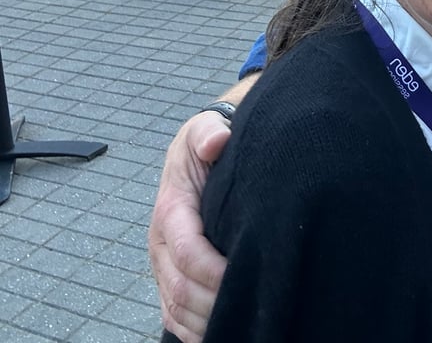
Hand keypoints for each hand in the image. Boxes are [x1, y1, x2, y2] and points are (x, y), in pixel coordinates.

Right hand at [148, 113, 230, 342]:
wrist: (204, 150)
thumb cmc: (210, 142)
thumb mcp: (206, 127)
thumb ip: (208, 131)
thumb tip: (216, 141)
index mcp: (170, 210)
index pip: (186, 251)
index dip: (212, 271)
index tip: (245, 275)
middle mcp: (161, 243)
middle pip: (180, 289)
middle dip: (213, 303)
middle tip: (252, 307)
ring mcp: (164, 264)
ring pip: (175, 308)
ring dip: (205, 321)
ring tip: (241, 323)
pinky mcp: (171, 278)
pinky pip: (174, 316)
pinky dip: (195, 331)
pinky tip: (224, 331)